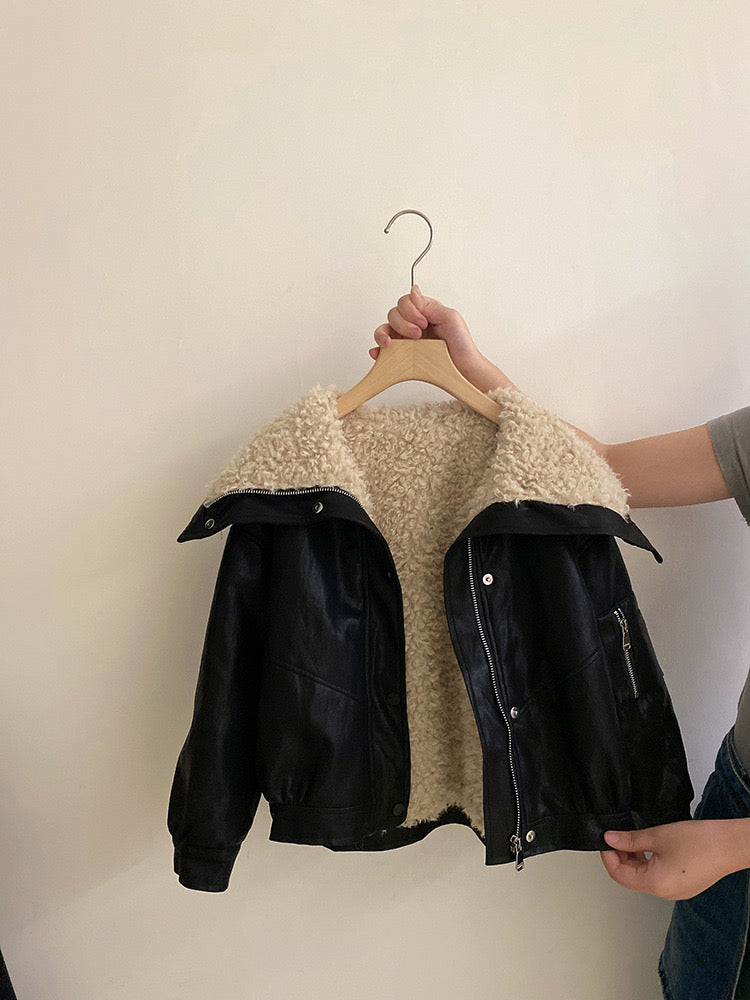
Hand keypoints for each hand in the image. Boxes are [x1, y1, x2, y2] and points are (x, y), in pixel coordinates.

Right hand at [372, 286, 514, 393]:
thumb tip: (414, 291)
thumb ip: (430, 305)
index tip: (423, 322)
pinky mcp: (402, 354)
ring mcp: (406, 339)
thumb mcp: (450, 317)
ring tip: (391, 343)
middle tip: (417, 335)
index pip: (405, 302)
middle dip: (402, 324)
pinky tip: (378, 353)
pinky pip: (383, 350)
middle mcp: (413, 323)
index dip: (410, 310)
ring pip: (384, 329)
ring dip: (384, 334)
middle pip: (393, 314)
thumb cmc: (461, 344)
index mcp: (424, 311)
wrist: (463, 367)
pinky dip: (377, 350)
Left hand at [600, 819, 749, 899]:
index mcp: (655, 883)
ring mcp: (676, 891)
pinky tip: (650, 847)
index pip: (619, 875)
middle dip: (621, 858)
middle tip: (617, 837)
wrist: (729, 845)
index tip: (605, 841)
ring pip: (645, 877)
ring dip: (634, 860)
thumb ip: (631, 840)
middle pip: (631, 878)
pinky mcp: (684, 886)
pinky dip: (649, 863)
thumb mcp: (657, 835)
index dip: (609, 856)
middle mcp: (664, 893)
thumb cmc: (699, 842)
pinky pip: (659, 877)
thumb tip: (611, 839)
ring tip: (633, 840)